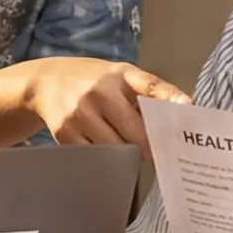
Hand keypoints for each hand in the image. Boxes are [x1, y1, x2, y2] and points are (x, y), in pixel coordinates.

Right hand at [23, 58, 189, 153]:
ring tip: (128, 148)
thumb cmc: (92, 80)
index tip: (188, 108)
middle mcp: (100, 92)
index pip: (150, 85)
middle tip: (155, 150)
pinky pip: (96, 155)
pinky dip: (106, 158)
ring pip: (117, 148)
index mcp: (120, 75)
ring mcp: (81, 113)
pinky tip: (105, 148)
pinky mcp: (66, 133)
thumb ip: (146, 91)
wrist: (44, 82)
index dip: (170, 97)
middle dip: (149, 145)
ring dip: (127, 154)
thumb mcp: (118, 75)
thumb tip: (182, 112)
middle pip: (137, 132)